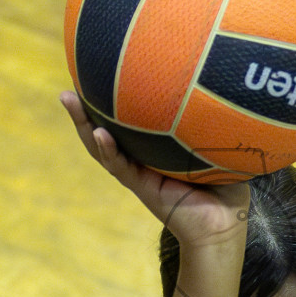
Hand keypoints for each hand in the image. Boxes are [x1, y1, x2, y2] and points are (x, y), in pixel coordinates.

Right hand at [61, 92, 249, 247]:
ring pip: (103, 147)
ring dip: (84, 124)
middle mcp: (142, 159)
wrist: (225, 224)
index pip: (127, 121)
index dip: (111, 100)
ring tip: (69, 100)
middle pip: (106, 129)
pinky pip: (121, 166)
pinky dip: (108, 149)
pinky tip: (98, 133)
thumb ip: (212, 120)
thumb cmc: (227, 185)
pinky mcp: (143, 188)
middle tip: (69, 84)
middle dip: (85, 108)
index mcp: (155, 148)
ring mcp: (139, 174)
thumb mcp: (218, 144)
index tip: (97, 72)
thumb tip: (222, 83)